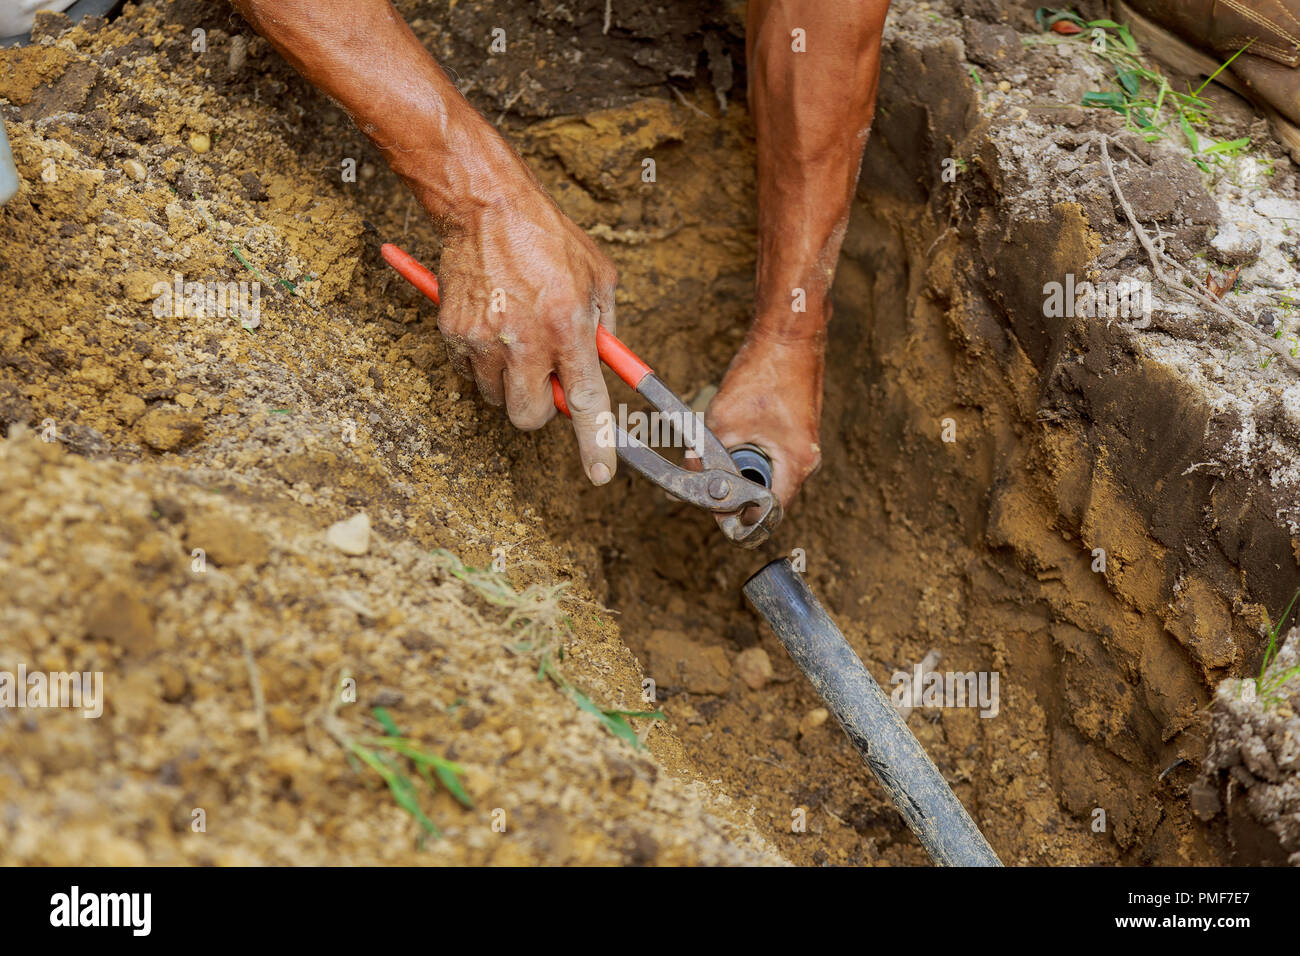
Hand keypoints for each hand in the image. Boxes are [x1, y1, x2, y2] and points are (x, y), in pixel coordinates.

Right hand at [435, 186, 618, 485]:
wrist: (487, 206)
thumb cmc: (549, 238)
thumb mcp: (599, 278)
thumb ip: (604, 329)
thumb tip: (604, 369)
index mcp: (568, 327)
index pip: (585, 403)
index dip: (594, 444)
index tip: (600, 473)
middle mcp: (524, 340)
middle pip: (530, 417)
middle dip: (540, 407)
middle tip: (546, 375)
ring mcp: (483, 340)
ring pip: (498, 398)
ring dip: (512, 382)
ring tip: (518, 336)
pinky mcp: (454, 334)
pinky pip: (471, 371)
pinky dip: (485, 360)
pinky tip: (494, 323)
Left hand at [705, 329, 823, 509]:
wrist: (789, 335)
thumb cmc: (765, 373)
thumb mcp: (723, 421)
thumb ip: (705, 458)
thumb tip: (687, 480)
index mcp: (796, 464)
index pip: (770, 513)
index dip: (741, 515)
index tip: (718, 508)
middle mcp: (806, 460)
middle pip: (765, 493)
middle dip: (735, 486)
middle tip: (710, 471)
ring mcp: (804, 445)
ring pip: (764, 472)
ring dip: (739, 464)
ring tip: (724, 439)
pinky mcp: (796, 431)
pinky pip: (769, 453)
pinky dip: (747, 447)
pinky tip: (735, 426)